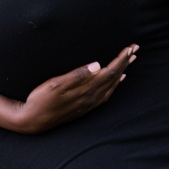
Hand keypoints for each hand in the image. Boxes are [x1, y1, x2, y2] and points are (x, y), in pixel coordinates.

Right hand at [10, 44, 137, 134]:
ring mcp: (89, 104)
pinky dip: (114, 85)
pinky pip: (106, 95)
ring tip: (130, 61)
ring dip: (122, 72)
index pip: (109, 71)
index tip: (130, 47)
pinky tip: (117, 81)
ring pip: (112, 86)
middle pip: (114, 77)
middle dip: (125, 62)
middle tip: (135, 49)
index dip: (120, 59)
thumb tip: (97, 65)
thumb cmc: (41, 99)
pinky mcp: (85, 107)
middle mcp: (91, 98)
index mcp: (85, 90)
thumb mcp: (55, 84)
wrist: (33, 120)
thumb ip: (77, 75)